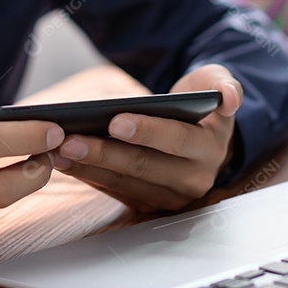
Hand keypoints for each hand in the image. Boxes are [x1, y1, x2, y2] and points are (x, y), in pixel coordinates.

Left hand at [48, 64, 241, 211]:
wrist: (202, 133)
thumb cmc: (204, 104)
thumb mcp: (219, 84)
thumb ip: (225, 84)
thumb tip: (230, 97)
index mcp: (210, 147)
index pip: (178, 139)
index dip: (148, 130)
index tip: (115, 120)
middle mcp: (193, 177)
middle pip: (144, 165)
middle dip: (104, 152)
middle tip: (70, 139)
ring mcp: (169, 195)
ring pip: (125, 181)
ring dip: (88, 166)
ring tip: (57, 149)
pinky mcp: (148, 203)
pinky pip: (114, 190)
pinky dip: (88, 176)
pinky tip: (65, 162)